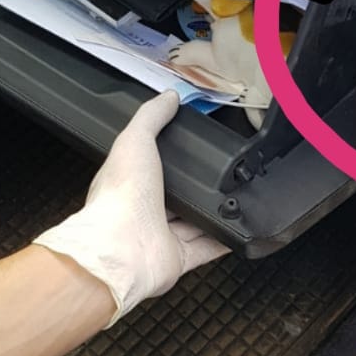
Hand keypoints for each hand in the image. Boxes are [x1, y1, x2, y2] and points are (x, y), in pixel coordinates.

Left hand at [33, 91, 228, 325]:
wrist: (121, 248)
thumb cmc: (119, 198)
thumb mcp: (134, 141)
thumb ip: (151, 118)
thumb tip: (167, 97)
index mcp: (129, 183)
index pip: (148, 166)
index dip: (166, 157)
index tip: (187, 148)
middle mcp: (143, 211)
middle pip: (172, 198)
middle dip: (191, 189)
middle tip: (215, 175)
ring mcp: (160, 236)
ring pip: (191, 224)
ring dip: (210, 214)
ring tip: (232, 199)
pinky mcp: (177, 258)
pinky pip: (207, 248)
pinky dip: (223, 240)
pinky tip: (236, 229)